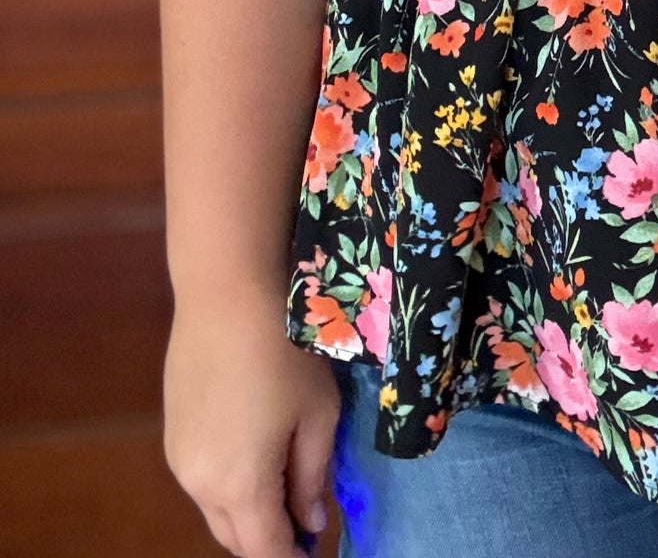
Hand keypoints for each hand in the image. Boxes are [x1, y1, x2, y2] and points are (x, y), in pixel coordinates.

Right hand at [164, 291, 340, 556]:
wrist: (227, 293)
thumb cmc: (284, 350)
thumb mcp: (317, 414)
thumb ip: (313, 475)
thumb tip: (312, 522)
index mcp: (240, 486)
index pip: (265, 551)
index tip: (318, 554)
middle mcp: (199, 484)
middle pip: (236, 537)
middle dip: (270, 540)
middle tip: (307, 525)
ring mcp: (179, 458)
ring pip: (216, 509)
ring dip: (248, 513)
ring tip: (287, 488)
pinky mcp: (173, 432)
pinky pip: (203, 479)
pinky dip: (230, 485)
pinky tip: (257, 455)